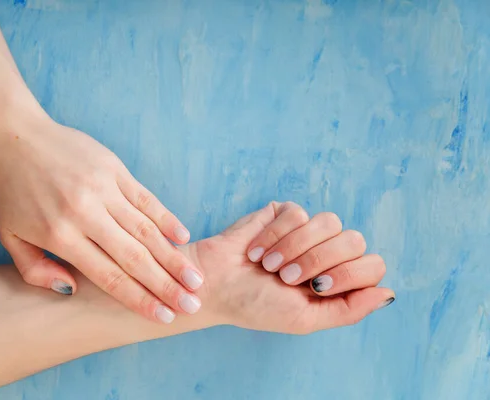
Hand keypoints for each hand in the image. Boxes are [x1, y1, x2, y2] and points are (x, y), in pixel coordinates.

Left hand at [0, 110, 203, 322]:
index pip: (108, 275)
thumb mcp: (10, 236)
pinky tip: (183, 237)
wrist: (13, 136)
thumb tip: (72, 290)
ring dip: (173, 257)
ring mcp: (103, 188)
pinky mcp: (113, 168)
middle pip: (134, 257)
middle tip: (191, 305)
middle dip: (166, 285)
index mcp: (60, 235)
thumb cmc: (11, 191)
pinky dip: (166, 218)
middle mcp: (85, 213)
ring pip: (146, 229)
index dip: (139, 299)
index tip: (163, 316)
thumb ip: (36, 270)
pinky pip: (146, 198)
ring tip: (196, 278)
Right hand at [189, 202, 393, 333]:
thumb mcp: (306, 319)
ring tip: (269, 265)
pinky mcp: (285, 214)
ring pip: (328, 221)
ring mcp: (308, 231)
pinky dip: (275, 234)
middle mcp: (328, 253)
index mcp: (338, 280)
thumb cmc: (256, 305)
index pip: (372, 266)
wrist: (216, 283)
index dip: (348, 274)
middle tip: (287, 277)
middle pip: (354, 240)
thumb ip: (349, 310)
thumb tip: (390, 293)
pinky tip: (256, 250)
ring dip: (295, 247)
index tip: (314, 287)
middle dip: (318, 260)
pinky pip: (297, 213)